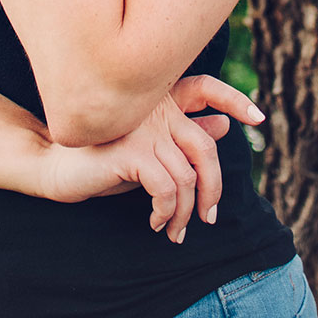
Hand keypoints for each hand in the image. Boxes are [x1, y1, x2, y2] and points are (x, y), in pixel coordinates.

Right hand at [41, 75, 265, 242]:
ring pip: (186, 177)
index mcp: (160, 102)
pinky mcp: (130, 151)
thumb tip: (224, 125)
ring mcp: (142, 129)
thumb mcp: (151, 151)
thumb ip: (183, 138)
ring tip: (172, 231)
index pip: (205, 87)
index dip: (234, 99)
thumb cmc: (106, 160)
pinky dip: (165, 212)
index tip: (257, 117)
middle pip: (205, 149)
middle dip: (212, 190)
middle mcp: (154, 110)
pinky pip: (167, 188)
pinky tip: (155, 222)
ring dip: (184, 214)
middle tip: (207, 219)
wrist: (59, 169)